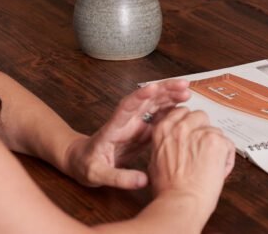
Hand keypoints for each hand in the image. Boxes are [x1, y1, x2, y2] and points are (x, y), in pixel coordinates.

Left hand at [63, 79, 192, 188]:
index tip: (152, 88)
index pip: (126, 107)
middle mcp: (125, 121)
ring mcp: (134, 124)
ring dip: (169, 96)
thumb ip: (119, 178)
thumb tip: (143, 180)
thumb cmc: (85, 165)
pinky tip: (182, 107)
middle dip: (163, 90)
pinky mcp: (141, 130)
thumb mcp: (97, 174)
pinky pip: (157, 116)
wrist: (80, 161)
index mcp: (113, 128)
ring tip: (187, 92)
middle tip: (183, 86)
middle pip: (145, 99)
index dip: (139, 97)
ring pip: (153, 104)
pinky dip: (169, 109)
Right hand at [149, 107, 234, 216]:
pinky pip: (228, 144)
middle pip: (200, 116)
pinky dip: (226, 158)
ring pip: (216, 131)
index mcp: (164, 129)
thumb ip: (166, 144)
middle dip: (203, 131)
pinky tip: (216, 171)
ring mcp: (200, 132)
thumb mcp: (156, 160)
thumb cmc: (168, 190)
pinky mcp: (216, 141)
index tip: (192, 133)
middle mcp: (181, 126)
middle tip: (202, 151)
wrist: (181, 203)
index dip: (189, 123)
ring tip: (208, 166)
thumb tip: (174, 141)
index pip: (181, 111)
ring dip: (215, 146)